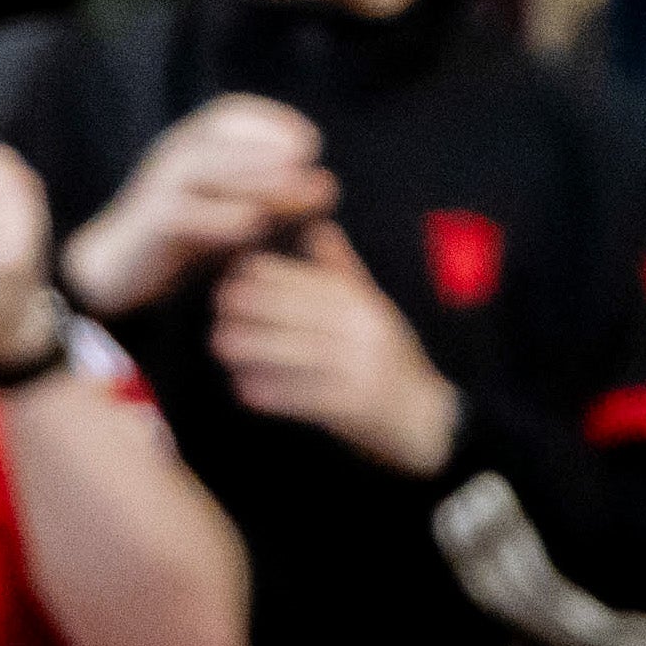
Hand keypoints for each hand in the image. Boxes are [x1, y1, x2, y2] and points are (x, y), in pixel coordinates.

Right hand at [62, 94, 335, 316]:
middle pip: (223, 139)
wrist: (120, 270)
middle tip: (313, 169)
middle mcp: (173, 154)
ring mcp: (158, 185)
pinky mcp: (149, 221)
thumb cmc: (190, 235)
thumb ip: (279, 196)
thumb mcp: (237, 208)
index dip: (274, 122)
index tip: (311, 146)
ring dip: (253, 177)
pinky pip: (181, 213)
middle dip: (272, 151)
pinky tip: (254, 226)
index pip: (233, 112)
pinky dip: (218, 217)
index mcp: (191, 142)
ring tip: (296, 191)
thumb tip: (329, 185)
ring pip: (204, 168)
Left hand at [212, 221, 459, 474]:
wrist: (425, 418)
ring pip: (298, 352)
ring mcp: (360, 369)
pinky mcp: (353, 406)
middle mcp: (364, 331)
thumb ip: (343, 271)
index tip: (235, 275)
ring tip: (221, 343)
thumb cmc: (392, 360)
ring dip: (255, 347)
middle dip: (256, 306)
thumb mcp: (375, 309)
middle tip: (220, 305)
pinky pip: (304, 397)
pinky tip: (244, 388)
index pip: (312, 280)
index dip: (270, 274)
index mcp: (366, 305)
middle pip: (302, 311)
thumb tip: (317, 226)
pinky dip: (272, 393)